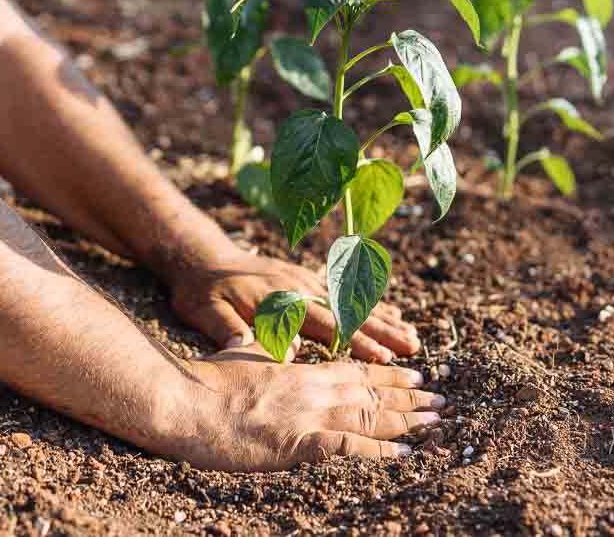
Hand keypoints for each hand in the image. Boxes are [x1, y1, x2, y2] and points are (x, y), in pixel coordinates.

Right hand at [157, 341, 443, 470]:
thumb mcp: (244, 353)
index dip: (389, 374)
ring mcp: (307, 415)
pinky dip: (380, 450)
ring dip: (407, 419)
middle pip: (372, 391)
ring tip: (436, 421)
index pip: (356, 369)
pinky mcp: (297, 443)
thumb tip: (285, 340)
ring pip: (370, 414)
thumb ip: (270, 348)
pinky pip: (349, 446)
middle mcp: (313, 388)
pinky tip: (405, 454)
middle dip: (410, 396)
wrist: (184, 401)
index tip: (416, 374)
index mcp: (301, 368)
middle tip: (442, 399)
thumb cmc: (207, 379)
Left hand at [169, 248, 419, 361]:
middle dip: (383, 331)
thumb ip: (231, 329)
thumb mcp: (205, 310)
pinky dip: (369, 302)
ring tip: (412, 334)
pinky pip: (344, 291)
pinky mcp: (305, 278)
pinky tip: (390, 312)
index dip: (355, 342)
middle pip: (348, 311)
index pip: (325, 325)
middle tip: (414, 347)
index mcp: (280, 301)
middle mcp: (299, 288)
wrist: (199, 254)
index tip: (382, 357)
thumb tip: (256, 350)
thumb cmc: (200, 289)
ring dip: (384, 318)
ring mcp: (305, 281)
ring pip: (352, 301)